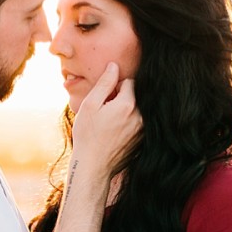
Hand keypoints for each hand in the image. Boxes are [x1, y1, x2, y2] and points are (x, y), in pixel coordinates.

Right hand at [71, 63, 141, 177]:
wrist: (94, 165)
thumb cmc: (88, 135)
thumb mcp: (90, 105)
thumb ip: (104, 83)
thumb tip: (114, 66)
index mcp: (128, 105)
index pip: (130, 82)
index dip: (115, 86)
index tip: (105, 97)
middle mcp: (141, 117)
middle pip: (136, 95)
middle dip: (122, 97)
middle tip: (106, 109)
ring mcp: (144, 130)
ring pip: (138, 109)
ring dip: (126, 110)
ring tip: (110, 121)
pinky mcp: (143, 140)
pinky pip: (139, 123)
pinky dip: (130, 122)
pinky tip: (115, 131)